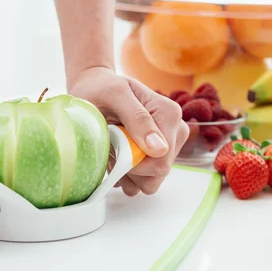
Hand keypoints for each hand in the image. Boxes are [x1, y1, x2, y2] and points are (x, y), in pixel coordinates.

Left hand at [69, 67, 188, 195]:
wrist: (96, 88)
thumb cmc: (102, 89)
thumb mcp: (114, 95)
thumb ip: (137, 118)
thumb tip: (160, 149)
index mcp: (169, 115)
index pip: (160, 162)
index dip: (133, 165)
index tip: (115, 150)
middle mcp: (175, 132)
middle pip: (158, 174)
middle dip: (130, 169)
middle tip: (112, 147)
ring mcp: (168, 146)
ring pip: (150, 182)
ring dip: (126, 173)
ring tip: (112, 149)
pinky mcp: (157, 156)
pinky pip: (143, 181)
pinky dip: (126, 174)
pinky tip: (116, 154)